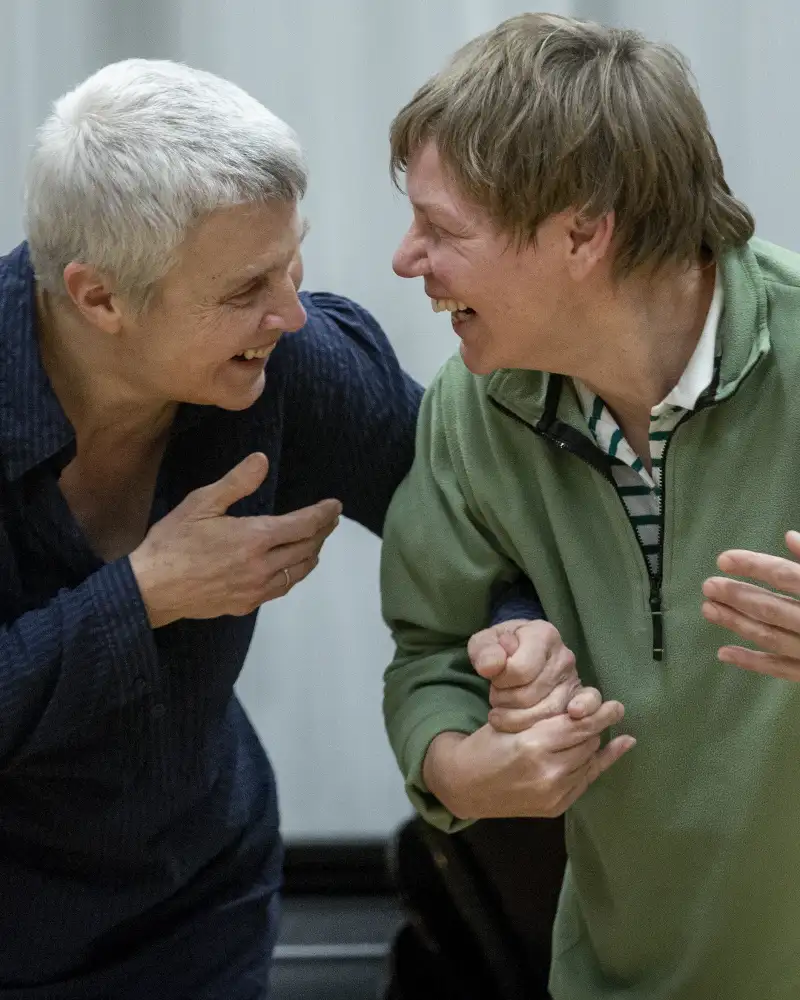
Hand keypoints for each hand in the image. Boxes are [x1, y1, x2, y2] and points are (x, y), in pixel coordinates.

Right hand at [129, 452, 340, 626]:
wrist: (152, 589)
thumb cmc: (172, 543)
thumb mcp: (201, 504)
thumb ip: (237, 482)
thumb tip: (261, 460)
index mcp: (254, 538)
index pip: (304, 525)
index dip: (323, 514)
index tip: (335, 506)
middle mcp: (262, 566)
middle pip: (307, 548)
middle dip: (322, 532)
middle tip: (330, 520)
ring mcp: (256, 589)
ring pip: (298, 571)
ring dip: (312, 554)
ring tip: (317, 541)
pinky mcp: (247, 604)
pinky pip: (282, 588)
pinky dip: (294, 574)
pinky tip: (291, 567)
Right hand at [423, 704, 635, 820]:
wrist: (464, 784)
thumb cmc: (485, 744)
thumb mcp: (511, 720)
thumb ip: (548, 717)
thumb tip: (589, 708)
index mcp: (533, 745)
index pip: (579, 726)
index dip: (600, 714)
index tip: (615, 704)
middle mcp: (548, 772)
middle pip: (588, 742)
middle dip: (595, 726)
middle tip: (602, 711)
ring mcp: (553, 794)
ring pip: (589, 759)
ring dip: (592, 743)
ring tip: (594, 728)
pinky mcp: (556, 807)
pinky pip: (587, 780)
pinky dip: (600, 762)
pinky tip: (620, 746)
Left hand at [468, 619, 603, 731]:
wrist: (518, 653)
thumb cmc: (501, 648)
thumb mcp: (484, 644)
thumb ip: (484, 652)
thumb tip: (490, 666)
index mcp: (542, 635)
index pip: (519, 670)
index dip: (500, 681)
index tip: (494, 679)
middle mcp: (564, 655)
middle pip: (530, 695)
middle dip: (506, 702)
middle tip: (498, 697)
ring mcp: (574, 677)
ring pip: (547, 711)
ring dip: (519, 718)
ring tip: (508, 709)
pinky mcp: (580, 696)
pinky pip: (589, 704)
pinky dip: (583, 710)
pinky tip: (573, 713)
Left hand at [703, 530, 799, 679]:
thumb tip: (789, 536)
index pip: (785, 576)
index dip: (753, 566)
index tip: (724, 560)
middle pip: (771, 608)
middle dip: (737, 596)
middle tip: (708, 586)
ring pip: (770, 637)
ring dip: (736, 623)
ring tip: (708, 609)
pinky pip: (779, 669)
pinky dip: (751, 662)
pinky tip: (723, 652)